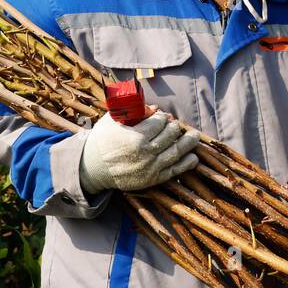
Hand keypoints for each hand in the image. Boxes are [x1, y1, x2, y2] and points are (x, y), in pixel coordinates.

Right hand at [79, 106, 200, 193]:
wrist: (92, 168)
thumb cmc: (103, 140)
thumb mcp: (114, 120)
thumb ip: (134, 110)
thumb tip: (155, 108)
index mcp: (136, 137)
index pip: (159, 122)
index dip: (162, 117)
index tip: (162, 117)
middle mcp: (146, 153)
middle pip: (171, 135)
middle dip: (174, 127)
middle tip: (174, 125)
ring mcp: (151, 167)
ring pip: (177, 151)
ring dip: (189, 142)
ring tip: (194, 135)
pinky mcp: (152, 179)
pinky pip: (175, 171)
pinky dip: (187, 163)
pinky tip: (194, 156)